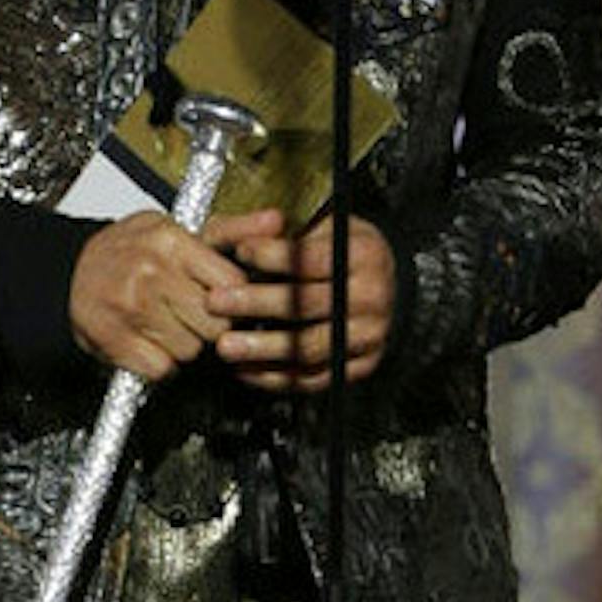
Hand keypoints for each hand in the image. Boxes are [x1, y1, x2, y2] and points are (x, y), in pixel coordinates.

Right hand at [69, 211, 247, 381]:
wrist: (70, 270)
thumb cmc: (130, 248)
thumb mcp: (179, 227)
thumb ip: (231, 230)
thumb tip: (275, 222)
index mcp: (170, 241)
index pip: (231, 284)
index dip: (231, 296)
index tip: (219, 294)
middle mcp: (151, 272)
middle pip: (215, 323)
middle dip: (210, 323)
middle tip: (191, 310)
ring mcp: (131, 308)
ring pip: (191, 350)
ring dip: (184, 344)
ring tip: (167, 321)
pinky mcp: (115, 340)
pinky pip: (162, 369)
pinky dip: (160, 362)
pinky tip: (151, 340)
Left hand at [205, 209, 395, 392]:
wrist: (385, 283)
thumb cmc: (344, 250)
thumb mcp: (322, 223)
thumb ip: (280, 227)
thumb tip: (256, 227)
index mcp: (362, 254)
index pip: (312, 259)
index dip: (274, 256)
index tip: (241, 251)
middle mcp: (370, 296)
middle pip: (307, 303)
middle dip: (256, 303)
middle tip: (217, 301)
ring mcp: (367, 335)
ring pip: (310, 347)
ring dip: (263, 348)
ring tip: (226, 345)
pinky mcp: (358, 365)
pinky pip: (315, 378)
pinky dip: (277, 377)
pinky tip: (247, 368)